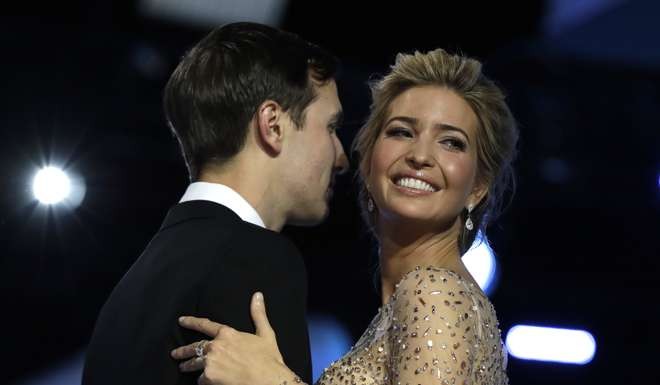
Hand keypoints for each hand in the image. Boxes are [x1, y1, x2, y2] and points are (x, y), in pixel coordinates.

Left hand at [171, 292, 296, 384]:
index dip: (191, 321)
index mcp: (227, 334)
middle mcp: (215, 346)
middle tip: (175, 354)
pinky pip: (201, 380)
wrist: (268, 380)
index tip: (181, 320)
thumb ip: (258, 314)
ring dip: (188, 366)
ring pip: (194, 365)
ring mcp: (210, 363)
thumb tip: (257, 295)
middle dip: (183, 351)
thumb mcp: (265, 334)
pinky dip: (204, 381)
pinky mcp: (208, 378)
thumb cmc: (268, 359)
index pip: (204, 325)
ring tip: (184, 368)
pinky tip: (206, 381)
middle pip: (194, 347)